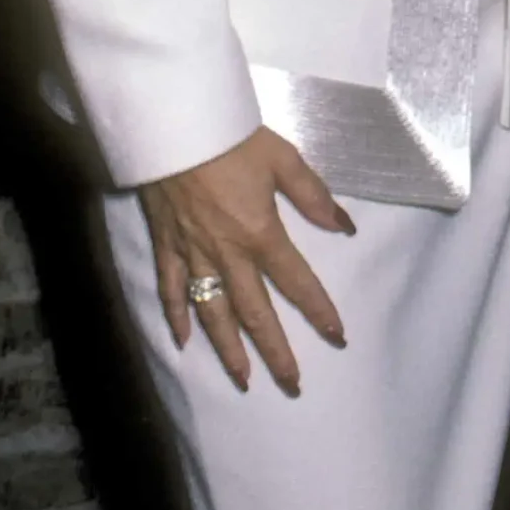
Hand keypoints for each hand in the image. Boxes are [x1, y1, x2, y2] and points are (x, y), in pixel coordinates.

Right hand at [138, 126, 354, 395]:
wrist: (172, 126)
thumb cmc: (231, 138)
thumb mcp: (283, 158)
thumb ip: (313, 195)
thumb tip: (344, 226)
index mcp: (260, 233)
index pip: (296, 281)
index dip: (318, 310)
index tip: (338, 336)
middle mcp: (227, 254)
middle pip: (255, 312)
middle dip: (275, 351)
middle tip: (292, 383)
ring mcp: (192, 254)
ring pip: (212, 312)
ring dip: (229, 349)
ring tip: (243, 379)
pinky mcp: (166, 245)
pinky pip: (170, 289)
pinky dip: (176, 316)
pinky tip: (184, 341)